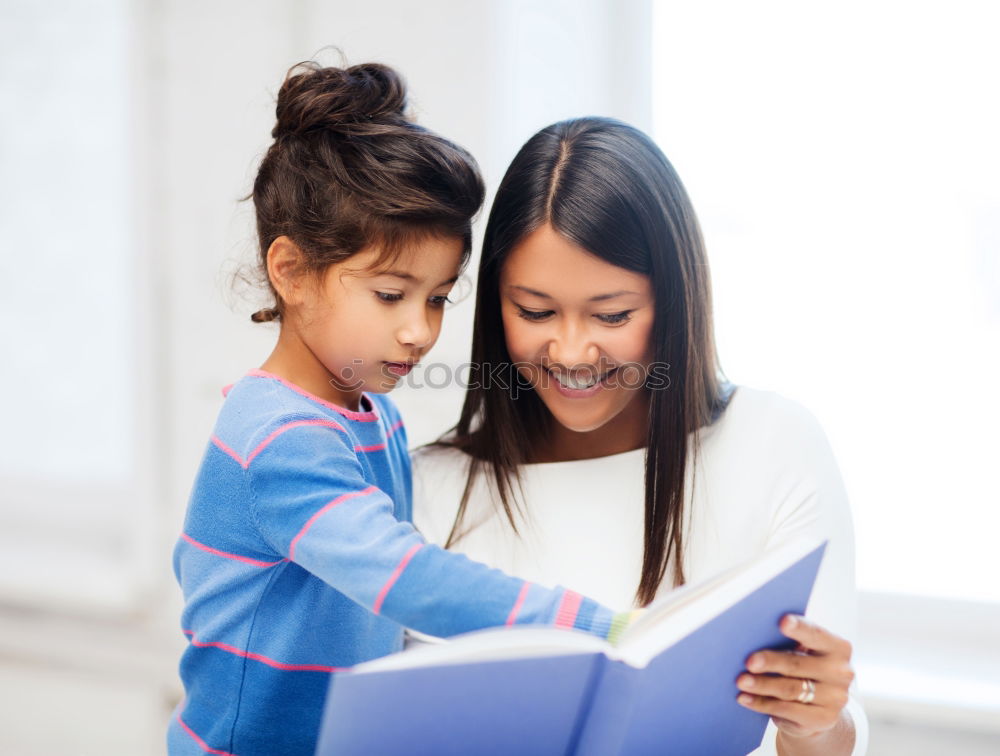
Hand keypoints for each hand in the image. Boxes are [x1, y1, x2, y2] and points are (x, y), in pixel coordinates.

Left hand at [735, 614, 853, 739]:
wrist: (819, 708)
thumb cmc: (803, 668)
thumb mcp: (803, 653)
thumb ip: (787, 642)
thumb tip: (753, 635)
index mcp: (838, 648)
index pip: (816, 634)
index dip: (799, 628)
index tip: (782, 621)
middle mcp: (841, 672)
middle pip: (798, 663)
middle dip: (771, 661)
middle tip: (749, 661)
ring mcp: (835, 698)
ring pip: (790, 689)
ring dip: (762, 684)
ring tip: (741, 681)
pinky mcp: (824, 719)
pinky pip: (787, 710)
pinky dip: (762, 703)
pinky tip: (744, 698)